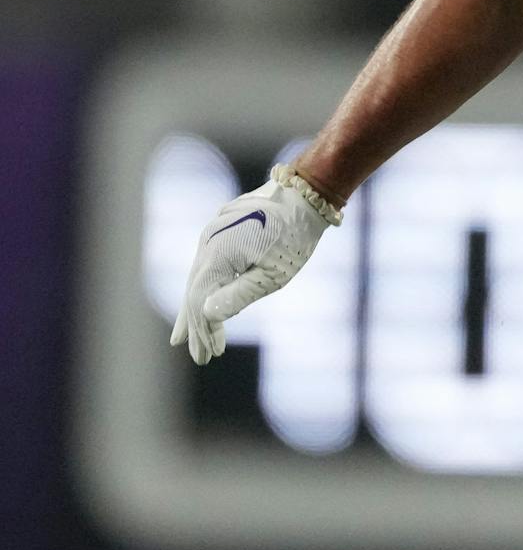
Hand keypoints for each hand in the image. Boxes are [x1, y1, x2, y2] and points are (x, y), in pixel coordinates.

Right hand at [169, 165, 339, 363]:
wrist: (306, 194)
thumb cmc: (294, 236)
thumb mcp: (273, 274)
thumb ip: (238, 295)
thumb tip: (205, 314)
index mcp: (216, 256)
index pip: (200, 301)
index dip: (203, 331)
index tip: (208, 355)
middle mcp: (208, 242)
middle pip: (195, 290)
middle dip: (196, 325)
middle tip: (197, 354)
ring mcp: (213, 233)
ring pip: (199, 275)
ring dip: (196, 306)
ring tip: (187, 334)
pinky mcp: (222, 228)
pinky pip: (208, 261)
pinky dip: (206, 284)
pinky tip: (204, 299)